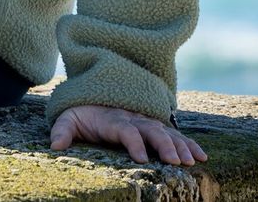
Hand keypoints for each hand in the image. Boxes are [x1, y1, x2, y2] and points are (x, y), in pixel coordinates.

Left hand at [50, 104, 207, 165]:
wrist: (95, 95)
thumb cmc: (82, 112)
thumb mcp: (68, 118)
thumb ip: (62, 130)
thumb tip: (54, 145)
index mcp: (112, 119)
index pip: (125, 130)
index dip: (133, 142)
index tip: (141, 159)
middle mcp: (133, 118)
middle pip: (151, 129)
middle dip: (164, 145)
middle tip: (176, 162)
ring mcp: (146, 121)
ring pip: (166, 132)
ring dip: (180, 145)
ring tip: (192, 161)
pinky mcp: (155, 126)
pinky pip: (175, 134)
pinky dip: (189, 143)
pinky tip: (202, 157)